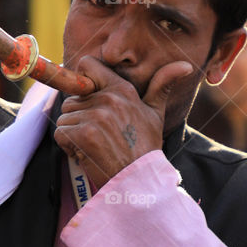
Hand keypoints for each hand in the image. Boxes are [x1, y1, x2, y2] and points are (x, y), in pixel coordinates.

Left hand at [54, 55, 193, 190]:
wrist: (140, 182)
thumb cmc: (145, 148)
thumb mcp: (156, 114)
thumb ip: (162, 85)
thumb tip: (185, 64)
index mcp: (123, 89)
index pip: (87, 65)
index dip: (83, 81)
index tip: (88, 98)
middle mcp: (108, 98)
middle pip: (72, 99)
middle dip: (79, 117)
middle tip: (100, 135)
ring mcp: (95, 116)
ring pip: (65, 117)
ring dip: (74, 134)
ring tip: (95, 146)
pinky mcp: (83, 134)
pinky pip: (61, 133)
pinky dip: (69, 147)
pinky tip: (87, 154)